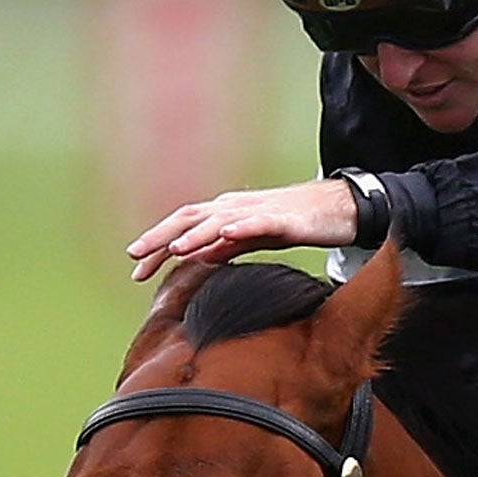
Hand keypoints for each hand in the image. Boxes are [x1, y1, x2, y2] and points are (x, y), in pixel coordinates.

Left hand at [127, 178, 360, 281]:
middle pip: (190, 218)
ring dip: (194, 233)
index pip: (183, 227)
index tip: (137, 269)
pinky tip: (226, 234)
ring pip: (219, 219)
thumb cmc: (298, 221)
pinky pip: (259, 221)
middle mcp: (236, 207)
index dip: (157, 244)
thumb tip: (198, 257)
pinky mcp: (285, 218)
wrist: (342, 207)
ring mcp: (259, 210)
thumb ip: (227, 245)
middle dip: (160, 236)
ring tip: (174, 249)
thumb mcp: (256, 237)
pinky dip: (240, 226)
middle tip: (135, 257)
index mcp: (227, 213)